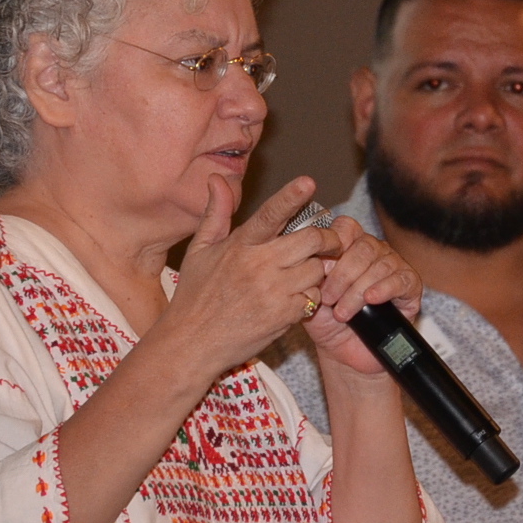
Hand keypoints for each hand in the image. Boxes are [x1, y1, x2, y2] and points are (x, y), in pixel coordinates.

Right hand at [165, 175, 343, 375]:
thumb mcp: (199, 251)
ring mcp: (274, 291)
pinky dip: (310, 297)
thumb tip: (217, 178)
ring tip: (303, 274)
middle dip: (328, 239)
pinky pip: (313, 298)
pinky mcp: (284, 315)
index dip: (291, 196)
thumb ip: (215, 213)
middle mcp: (259, 264)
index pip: (271, 214)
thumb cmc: (195, 296)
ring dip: (318, 270)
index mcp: (240, 245)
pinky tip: (295, 299)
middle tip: (330, 242)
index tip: (308, 183)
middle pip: (312, 239)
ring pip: (318, 269)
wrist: (192, 344)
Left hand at [301, 215, 421, 375]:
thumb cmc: (328, 324)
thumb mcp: (312, 298)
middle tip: (329, 299)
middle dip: (342, 275)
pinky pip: (401, 280)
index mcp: (349, 248)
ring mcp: (394, 267)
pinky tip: (371, 300)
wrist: (346, 354)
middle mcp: (373, 253)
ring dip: (357, 291)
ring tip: (343, 313)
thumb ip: (312, 278)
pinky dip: (384, 289)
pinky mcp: (410, 287)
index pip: (346, 227)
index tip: (321, 268)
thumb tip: (317, 262)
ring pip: (379, 265)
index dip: (334, 242)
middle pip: (362, 246)